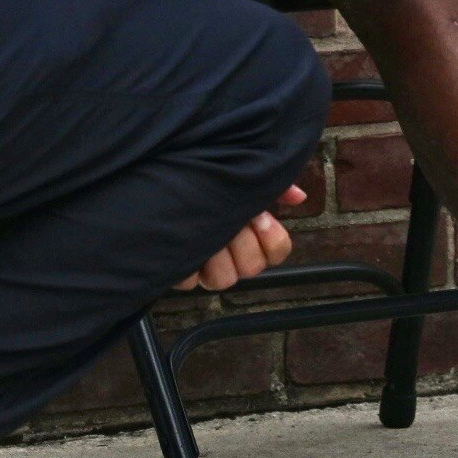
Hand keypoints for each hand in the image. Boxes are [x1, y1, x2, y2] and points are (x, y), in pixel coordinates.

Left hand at [177, 186, 306, 292]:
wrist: (160, 182)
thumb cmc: (203, 181)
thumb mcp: (239, 178)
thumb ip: (272, 186)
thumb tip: (298, 196)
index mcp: (249, 235)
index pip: (277, 252)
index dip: (272, 239)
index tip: (260, 218)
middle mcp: (230, 255)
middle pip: (252, 268)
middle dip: (241, 240)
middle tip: (229, 219)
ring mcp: (205, 268)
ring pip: (224, 280)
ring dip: (214, 252)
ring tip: (204, 229)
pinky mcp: (179, 273)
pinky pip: (190, 280)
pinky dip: (185, 260)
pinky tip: (183, 239)